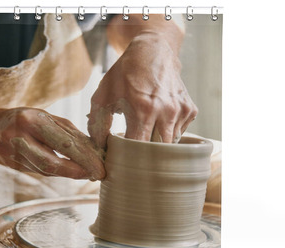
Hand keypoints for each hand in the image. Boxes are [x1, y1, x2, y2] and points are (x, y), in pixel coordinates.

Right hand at [0, 108, 104, 179]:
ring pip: (46, 170)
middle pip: (51, 162)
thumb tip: (93, 149)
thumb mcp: (47, 117)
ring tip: (88, 174)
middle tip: (97, 175)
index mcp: (31, 121)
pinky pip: (40, 171)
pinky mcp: (13, 166)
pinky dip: (58, 172)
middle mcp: (19, 138)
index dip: (83, 158)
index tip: (100, 166)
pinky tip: (72, 172)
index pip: (62, 143)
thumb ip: (68, 132)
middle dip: (77, 171)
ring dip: (70, 174)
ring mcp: (13, 154)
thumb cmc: (27, 119)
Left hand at [88, 32, 197, 147]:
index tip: (122, 154)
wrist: (153, 52)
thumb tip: (101, 147)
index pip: (138, 148)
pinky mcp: (190, 110)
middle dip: (145, 154)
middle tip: (135, 149)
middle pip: (157, 151)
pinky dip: (168, 132)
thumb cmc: (125, 75)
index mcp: (143, 110)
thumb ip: (97, 124)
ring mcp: (181, 111)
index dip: (129, 156)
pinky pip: (179, 133)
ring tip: (147, 130)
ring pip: (169, 144)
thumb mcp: (103, 95)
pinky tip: (160, 120)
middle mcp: (166, 112)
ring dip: (157, 143)